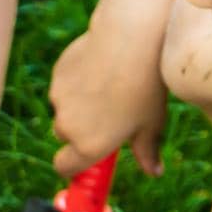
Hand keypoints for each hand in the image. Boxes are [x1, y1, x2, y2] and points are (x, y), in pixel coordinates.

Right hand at [49, 26, 168, 177]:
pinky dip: (78, 82)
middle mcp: (67, 126)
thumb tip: (153, 172)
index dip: (72, 167)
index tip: (86, 161)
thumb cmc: (146, 86)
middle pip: (66, 136)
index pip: (64, 168)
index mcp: (89, 146)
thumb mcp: (152, 123)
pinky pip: (65, 85)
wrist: (131, 40)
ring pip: (65, 108)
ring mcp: (59, 99)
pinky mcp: (57, 74)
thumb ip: (147, 152)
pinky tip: (101, 67)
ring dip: (79, 104)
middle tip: (110, 115)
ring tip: (110, 85)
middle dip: (81, 129)